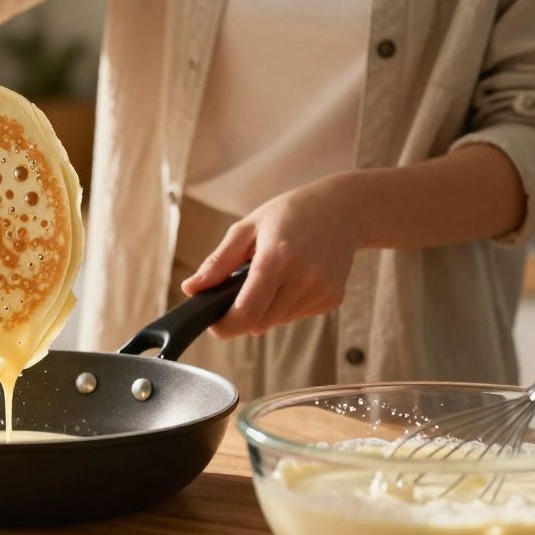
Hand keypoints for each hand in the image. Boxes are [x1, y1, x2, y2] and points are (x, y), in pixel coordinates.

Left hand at [181, 177, 362, 337]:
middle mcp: (302, 277)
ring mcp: (321, 289)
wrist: (343, 208)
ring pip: (277, 321)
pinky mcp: (333, 298)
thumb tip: (191, 288)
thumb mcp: (247, 228)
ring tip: (275, 275)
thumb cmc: (290, 214)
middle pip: (259, 322)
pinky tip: (295, 278)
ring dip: (266, 308)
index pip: (246, 312)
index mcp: (277, 257)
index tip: (214, 325)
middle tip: (242, 288)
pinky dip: (287, 304)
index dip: (225, 326)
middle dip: (243, 313)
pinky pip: (297, 315)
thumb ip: (218, 262)